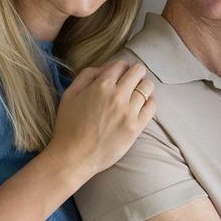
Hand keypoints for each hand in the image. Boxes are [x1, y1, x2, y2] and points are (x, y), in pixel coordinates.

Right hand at [46, 60, 155, 179]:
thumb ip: (87, 75)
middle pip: (138, 71)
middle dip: (134, 73)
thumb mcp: (70, 94)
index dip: (120, 68)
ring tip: (136, 94)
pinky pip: (152, 106)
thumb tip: (106, 68)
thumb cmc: (69, 125)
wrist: (74, 157)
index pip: (121, 64)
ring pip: (148, 86)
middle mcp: (118, 95)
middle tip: (129, 82)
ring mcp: (129, 111)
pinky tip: (141, 106)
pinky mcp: (136, 127)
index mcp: (101, 85)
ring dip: (142, 87)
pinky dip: (149, 102)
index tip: (118, 75)